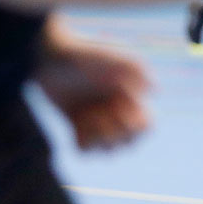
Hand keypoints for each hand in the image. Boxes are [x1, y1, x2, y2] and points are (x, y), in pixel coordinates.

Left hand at [35, 32, 151, 150]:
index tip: (120, 112)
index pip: (146, 126)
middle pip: (129, 143)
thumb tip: (155, 90)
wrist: (46, 55)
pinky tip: (76, 126)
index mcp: (131, 96)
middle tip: (98, 115)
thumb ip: (137, 68)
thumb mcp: (113, 54)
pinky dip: (83, 142)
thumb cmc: (80, 52)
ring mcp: (97, 119)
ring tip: (86, 118)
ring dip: (98, 137)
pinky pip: (86, 151)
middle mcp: (117, 109)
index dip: (136, 127)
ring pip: (109, 151)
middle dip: (115, 134)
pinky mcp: (77, 126)